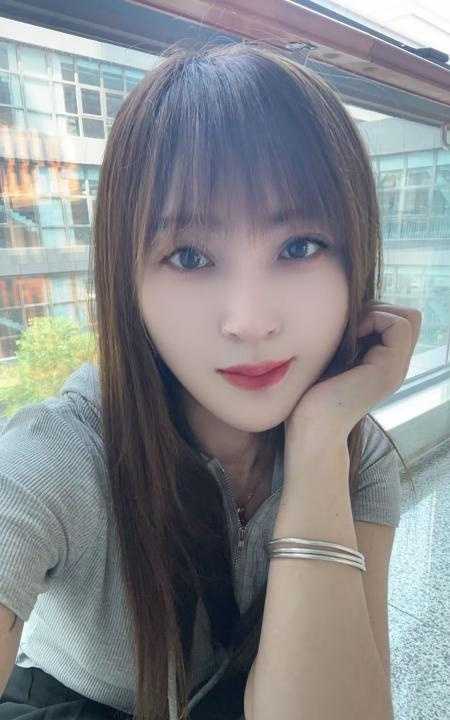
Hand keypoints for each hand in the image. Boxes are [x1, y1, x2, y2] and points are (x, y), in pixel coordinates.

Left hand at [284, 302, 421, 444]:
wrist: (311, 428)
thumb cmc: (309, 395)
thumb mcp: (331, 358)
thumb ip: (346, 339)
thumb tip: (347, 308)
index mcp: (383, 364)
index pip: (400, 320)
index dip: (376, 311)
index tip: (346, 326)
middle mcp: (394, 367)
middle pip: (410, 317)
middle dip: (379, 308)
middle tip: (350, 325)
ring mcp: (395, 369)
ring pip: (408, 318)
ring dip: (376, 313)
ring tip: (350, 331)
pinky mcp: (388, 370)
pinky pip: (398, 326)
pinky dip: (375, 319)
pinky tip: (351, 337)